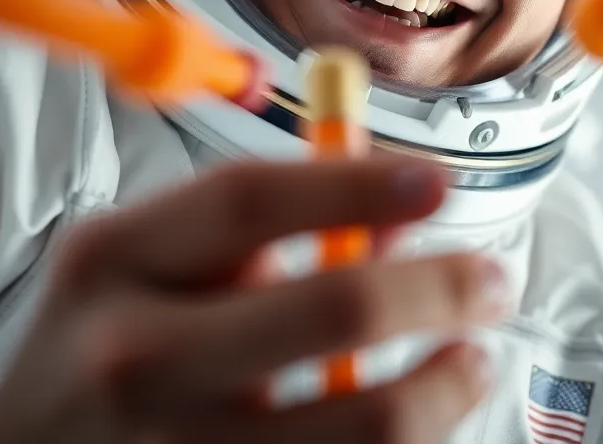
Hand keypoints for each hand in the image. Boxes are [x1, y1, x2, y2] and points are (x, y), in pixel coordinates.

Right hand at [0, 157, 506, 443]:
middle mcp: (135, 354)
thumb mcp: (154, 257)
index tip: (439, 183)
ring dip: (440, 388)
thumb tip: (392, 216)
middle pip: (326, 308)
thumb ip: (259, 228)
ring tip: (471, 359)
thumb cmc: (111, 335)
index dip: (356, 183)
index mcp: (117, 258)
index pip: (254, 199)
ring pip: (354, 428)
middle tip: (491, 279)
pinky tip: (417, 417)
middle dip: (437, 288)